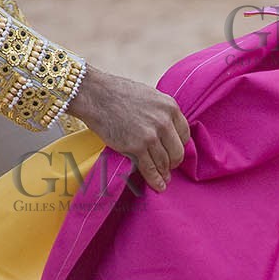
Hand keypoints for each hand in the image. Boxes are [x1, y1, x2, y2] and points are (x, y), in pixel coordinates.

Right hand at [67, 65, 190, 190]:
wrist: (93, 94)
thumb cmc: (117, 93)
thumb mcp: (149, 96)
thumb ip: (161, 113)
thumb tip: (168, 131)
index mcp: (170, 107)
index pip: (185, 134)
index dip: (180, 145)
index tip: (174, 151)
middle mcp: (164, 122)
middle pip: (178, 151)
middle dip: (174, 162)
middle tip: (169, 167)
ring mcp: (150, 135)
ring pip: (165, 162)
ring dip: (164, 173)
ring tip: (164, 179)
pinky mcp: (136, 147)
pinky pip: (150, 169)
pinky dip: (155, 180)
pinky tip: (159, 186)